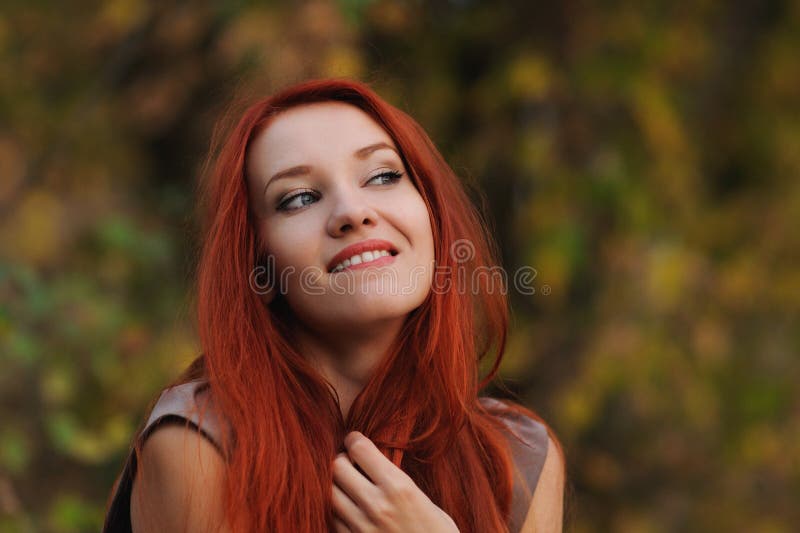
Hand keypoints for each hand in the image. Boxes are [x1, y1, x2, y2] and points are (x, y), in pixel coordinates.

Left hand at [331, 431, 459, 532]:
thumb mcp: (425, 501)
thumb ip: (397, 482)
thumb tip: (373, 463)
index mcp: (398, 487)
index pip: (359, 448)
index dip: (355, 440)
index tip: (356, 441)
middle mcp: (376, 505)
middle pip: (336, 467)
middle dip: (341, 460)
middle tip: (350, 463)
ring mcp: (361, 527)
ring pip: (329, 493)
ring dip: (336, 486)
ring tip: (347, 486)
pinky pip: (333, 520)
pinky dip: (337, 511)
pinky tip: (349, 510)